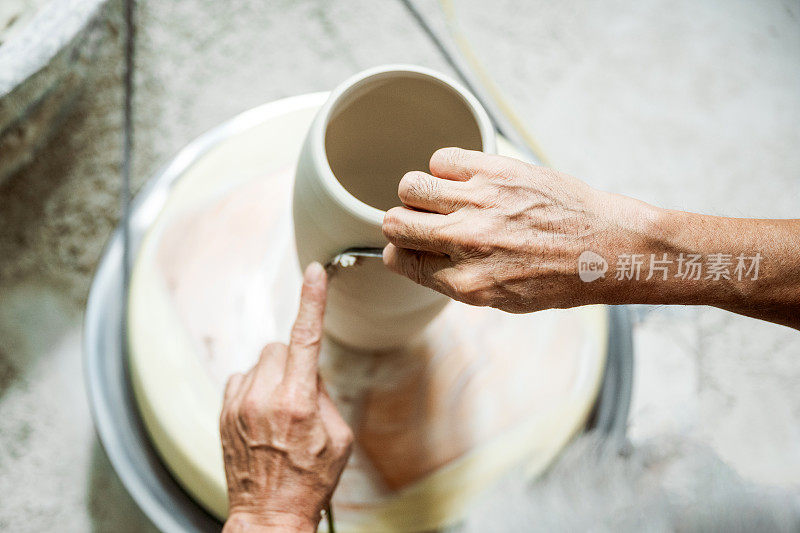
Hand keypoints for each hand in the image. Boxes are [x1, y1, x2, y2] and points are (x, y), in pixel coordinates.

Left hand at [220, 263, 353, 532]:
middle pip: (278, 347)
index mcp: (298, 402)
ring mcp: (238, 405)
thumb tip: (308, 374)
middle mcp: (263, 398)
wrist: (269, 514)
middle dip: (292, 360)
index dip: (312, 301)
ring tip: (280, 411)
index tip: (315, 274)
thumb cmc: (309, 481)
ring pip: (259, 363)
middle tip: (301, 394)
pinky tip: (261, 414)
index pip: (306, 337)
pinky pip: (241, 379)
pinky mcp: (224, 413)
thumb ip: (324, 397)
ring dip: (273, 375)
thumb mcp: (338, 438)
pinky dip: (253, 388)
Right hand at [381, 147, 655, 312]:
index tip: (411, 246)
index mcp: (467, 283)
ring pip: (410, 186)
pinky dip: (447, 168)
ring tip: (444, 197)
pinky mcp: (497, 171)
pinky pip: (442, 159)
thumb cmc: (561, 278)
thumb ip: (454, 281)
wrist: (610, 248)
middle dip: (402, 222)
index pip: (399, 260)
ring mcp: (481, 203)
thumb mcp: (503, 300)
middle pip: (394, 222)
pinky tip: (468, 180)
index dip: (401, 251)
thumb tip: (416, 258)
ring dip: (420, 193)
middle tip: (425, 221)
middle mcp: (467, 243)